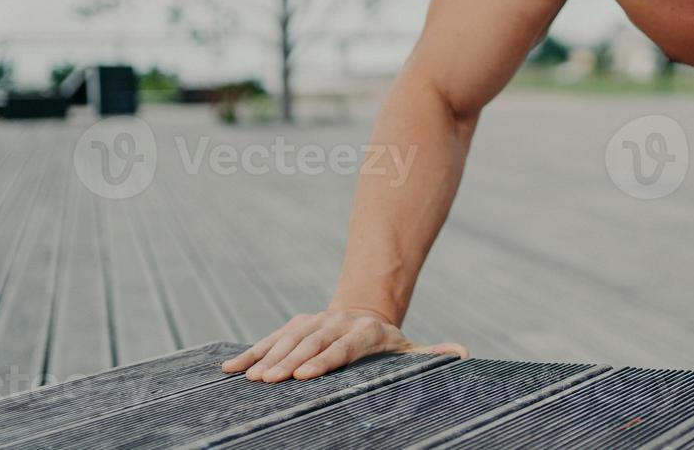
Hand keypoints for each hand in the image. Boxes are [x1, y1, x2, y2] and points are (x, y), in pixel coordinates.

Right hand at [220, 307, 468, 382]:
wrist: (365, 311)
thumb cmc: (387, 343)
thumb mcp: (410, 349)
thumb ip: (432, 354)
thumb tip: (462, 353)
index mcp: (365, 333)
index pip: (343, 347)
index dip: (325, 360)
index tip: (306, 375)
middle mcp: (336, 324)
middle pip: (311, 344)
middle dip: (290, 362)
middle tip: (272, 381)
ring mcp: (313, 323)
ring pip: (287, 340)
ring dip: (267, 359)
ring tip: (251, 379)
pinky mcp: (295, 325)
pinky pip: (270, 340)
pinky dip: (250, 353)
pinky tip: (231, 369)